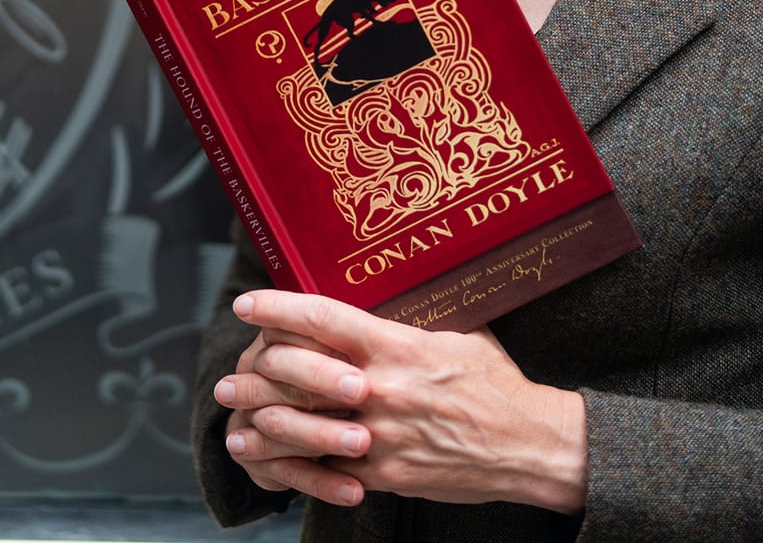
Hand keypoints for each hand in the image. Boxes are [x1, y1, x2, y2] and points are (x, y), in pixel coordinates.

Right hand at [216, 325, 368, 503]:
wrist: (302, 418)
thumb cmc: (345, 374)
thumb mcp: (354, 347)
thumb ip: (365, 338)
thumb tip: (419, 339)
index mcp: (279, 332)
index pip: (290, 324)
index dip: (322, 338)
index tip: (361, 369)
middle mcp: (256, 367)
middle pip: (278, 365)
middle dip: (320, 377)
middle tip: (361, 393)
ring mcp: (250, 412)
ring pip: (278, 420)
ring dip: (321, 432)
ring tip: (362, 443)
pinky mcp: (254, 455)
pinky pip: (285, 469)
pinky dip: (322, 481)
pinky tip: (354, 491)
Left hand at [227, 289, 589, 512]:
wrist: (530, 446)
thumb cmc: (496, 383)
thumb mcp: (460, 333)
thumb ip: (414, 318)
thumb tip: (387, 288)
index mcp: (397, 346)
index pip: (322, 318)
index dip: (277, 308)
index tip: (246, 303)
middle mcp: (382, 389)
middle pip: (298, 373)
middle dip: (256, 371)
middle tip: (232, 371)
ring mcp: (381, 436)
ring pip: (303, 429)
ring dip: (263, 424)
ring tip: (237, 421)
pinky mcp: (386, 474)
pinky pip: (331, 469)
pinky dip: (301, 465)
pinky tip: (278, 462)